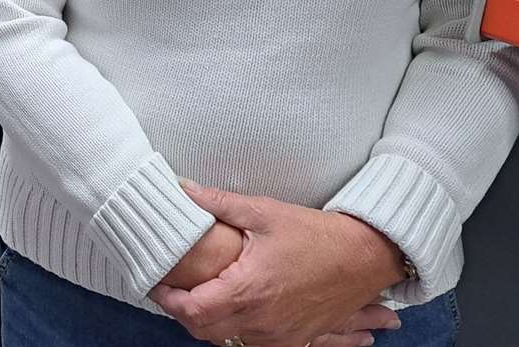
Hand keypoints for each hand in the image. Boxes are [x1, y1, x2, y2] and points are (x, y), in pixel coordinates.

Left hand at [150, 184, 403, 346]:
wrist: (363, 258)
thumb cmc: (314, 234)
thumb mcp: (263, 211)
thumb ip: (218, 203)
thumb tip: (182, 188)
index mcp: (248, 291)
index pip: (192, 310)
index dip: (167, 298)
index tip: (156, 282)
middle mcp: (260, 322)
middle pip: (203, 331)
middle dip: (182, 312)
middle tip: (172, 288)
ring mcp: (278, 338)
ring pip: (227, 341)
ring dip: (208, 323)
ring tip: (198, 295)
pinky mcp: (294, 342)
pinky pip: (253, 346)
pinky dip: (235, 332)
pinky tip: (232, 312)